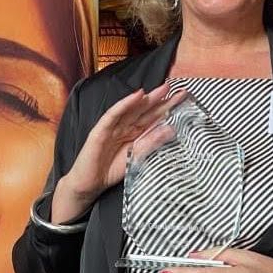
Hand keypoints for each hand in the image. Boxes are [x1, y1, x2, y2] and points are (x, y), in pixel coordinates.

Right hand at [52, 84, 185, 222]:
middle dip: (162, 99)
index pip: (153, 118)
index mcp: (134, 133)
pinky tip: (136, 96)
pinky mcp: (101, 130)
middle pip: (146, 111)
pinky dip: (125, 104)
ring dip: (147, 98)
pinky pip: (114, 114)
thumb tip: (172, 129)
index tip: (184, 99)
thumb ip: (152, 143)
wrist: (88, 184)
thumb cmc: (111, 171)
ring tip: (163, 89)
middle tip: (178, 88)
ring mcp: (113, 126)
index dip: (168, 108)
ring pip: (132, 109)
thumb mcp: (137, 157)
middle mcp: (125, 127)